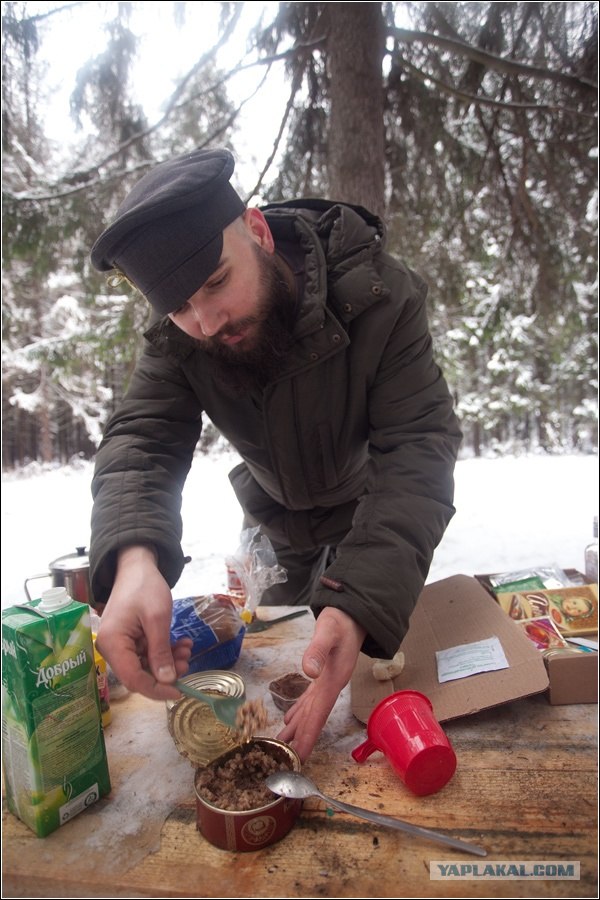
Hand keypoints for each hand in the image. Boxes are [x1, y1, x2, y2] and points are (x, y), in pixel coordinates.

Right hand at [95, 545, 191, 700]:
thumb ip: (161, 651)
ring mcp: (119, 645)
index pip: (133, 678)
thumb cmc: (145, 587)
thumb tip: (167, 681)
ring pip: (146, 665)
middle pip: (139, 674)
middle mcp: (111, 648)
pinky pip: (147, 654)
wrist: (137, 567)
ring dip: (168, 661)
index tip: (179, 691)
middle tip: (187, 662)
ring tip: (186, 649)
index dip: (156, 689)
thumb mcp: (157, 619)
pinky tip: (181, 643)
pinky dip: (164, 651)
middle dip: (165, 672)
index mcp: (112, 643)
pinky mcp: (128, 641)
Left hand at [276, 607, 365, 760]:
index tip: (301, 755)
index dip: (310, 734)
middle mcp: (331, 685)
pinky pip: (311, 699)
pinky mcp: (323, 675)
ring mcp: (328, 681)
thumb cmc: (341, 622)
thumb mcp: (328, 631)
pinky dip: (301, 710)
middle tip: (287, 759)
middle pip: (314, 716)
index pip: (319, 713)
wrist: (354, 613)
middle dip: (302, 737)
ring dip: (299, 727)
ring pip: (311, 709)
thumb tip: (308, 671)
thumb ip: (317, 649)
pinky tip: (292, 718)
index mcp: (333, 680)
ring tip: (284, 744)